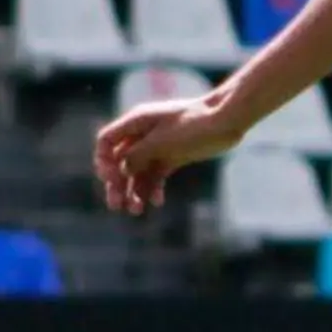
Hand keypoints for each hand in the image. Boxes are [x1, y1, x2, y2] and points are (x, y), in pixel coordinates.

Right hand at [93, 96, 243, 215]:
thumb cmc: (194, 124)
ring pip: (138, 172)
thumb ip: (136, 155)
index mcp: (137, 122)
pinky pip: (156, 175)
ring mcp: (159, 146)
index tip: (111, 179)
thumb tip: (122, 170)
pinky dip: (154, 188)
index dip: (103, 162)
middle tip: (116, 206)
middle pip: (120, 161)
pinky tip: (157, 202)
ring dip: (134, 191)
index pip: (107, 141)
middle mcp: (144, 134)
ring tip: (136, 211)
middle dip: (116, 184)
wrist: (228, 119)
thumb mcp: (160, 141)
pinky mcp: (174, 156)